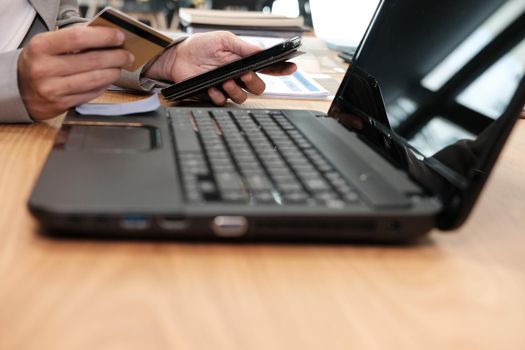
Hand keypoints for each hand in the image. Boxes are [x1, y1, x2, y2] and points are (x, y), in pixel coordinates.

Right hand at [18, 26, 133, 120]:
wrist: (19, 90)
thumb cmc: (39, 63)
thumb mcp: (48, 46)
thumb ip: (73, 40)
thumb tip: (106, 37)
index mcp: (41, 47)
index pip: (77, 37)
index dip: (102, 36)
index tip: (119, 37)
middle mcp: (45, 68)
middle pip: (91, 60)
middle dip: (115, 57)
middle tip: (127, 55)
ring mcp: (52, 89)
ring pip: (94, 79)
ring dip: (113, 72)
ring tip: (120, 67)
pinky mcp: (61, 105)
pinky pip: (90, 94)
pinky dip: (103, 86)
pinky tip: (108, 80)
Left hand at [145, 31, 296, 104]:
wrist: (179, 57)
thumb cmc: (202, 46)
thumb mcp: (224, 40)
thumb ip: (244, 47)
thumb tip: (262, 52)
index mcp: (245, 61)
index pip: (268, 67)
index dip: (282, 69)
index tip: (291, 68)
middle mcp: (240, 76)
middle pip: (259, 87)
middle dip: (254, 82)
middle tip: (245, 75)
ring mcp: (228, 86)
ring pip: (244, 97)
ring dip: (236, 90)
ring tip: (226, 81)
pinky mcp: (216, 95)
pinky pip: (224, 102)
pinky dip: (219, 95)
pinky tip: (212, 87)